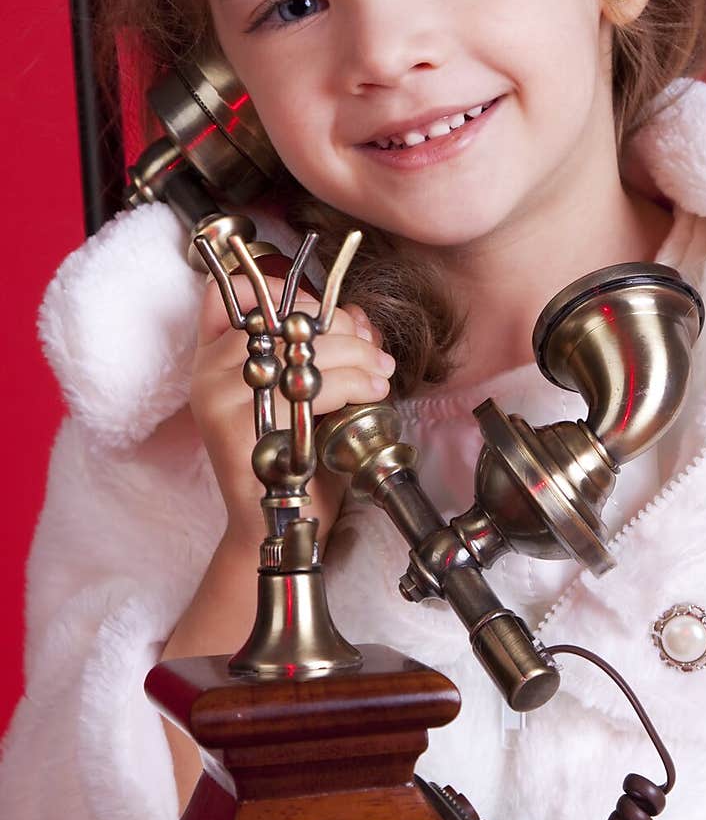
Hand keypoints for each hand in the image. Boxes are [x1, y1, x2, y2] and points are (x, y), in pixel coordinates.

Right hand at [190, 269, 395, 546]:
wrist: (279, 527)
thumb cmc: (295, 457)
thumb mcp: (305, 394)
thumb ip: (322, 350)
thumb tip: (356, 315)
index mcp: (214, 358)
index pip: (234, 295)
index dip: (284, 291)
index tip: (327, 315)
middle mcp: (209, 373)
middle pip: (281, 320)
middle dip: (341, 330)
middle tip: (376, 352)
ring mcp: (220, 398)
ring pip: (299, 350)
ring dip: (355, 356)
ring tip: (382, 373)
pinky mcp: (241, 426)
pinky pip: (308, 388)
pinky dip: (351, 384)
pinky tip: (372, 393)